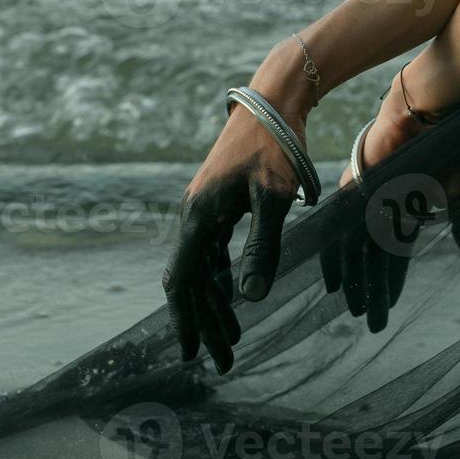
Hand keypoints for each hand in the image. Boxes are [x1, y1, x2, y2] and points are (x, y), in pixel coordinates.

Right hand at [162, 41, 316, 374]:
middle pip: (192, 281)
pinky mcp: (218, 201)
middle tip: (221, 360)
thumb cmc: (275, 144)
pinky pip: (212, 251)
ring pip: (202, 267)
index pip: (183, 282)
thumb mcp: (271, 197)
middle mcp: (193, 215)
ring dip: (215, 303)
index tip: (191, 353)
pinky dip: (221, 277)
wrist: (273, 98)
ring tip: (231, 337)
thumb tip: (250, 299)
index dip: (186, 320)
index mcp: (199, 217)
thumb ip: (261, 248)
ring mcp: (204, 207)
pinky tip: (234, 296)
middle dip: (205, 322)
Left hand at [319, 77, 459, 331]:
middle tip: (372, 325)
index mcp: (405, 212)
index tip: (390, 310)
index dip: (393, 285)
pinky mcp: (355, 193)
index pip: (396, 258)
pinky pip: (341, 232)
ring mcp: (367, 203)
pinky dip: (336, 258)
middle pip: (374, 262)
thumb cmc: (450, 144)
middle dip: (374, 293)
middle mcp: (382, 211)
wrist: (429, 111)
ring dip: (358, 283)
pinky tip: (333, 283)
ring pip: (359, 254)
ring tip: (356, 312)